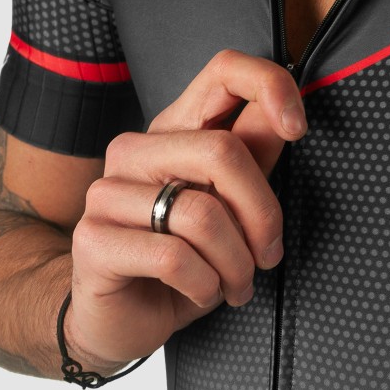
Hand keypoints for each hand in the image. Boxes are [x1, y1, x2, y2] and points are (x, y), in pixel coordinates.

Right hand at [66, 50, 306, 367]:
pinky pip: (173, 257)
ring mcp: (107, 191)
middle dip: (261, 215)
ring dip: (235, 264)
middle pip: (223, 152)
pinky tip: (201, 292)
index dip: (270, 85)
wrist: (122, 319)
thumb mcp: (230, 205)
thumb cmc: (182, 260)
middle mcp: (136, 149)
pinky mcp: (92, 238)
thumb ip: (254, 157)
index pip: (223, 70)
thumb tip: (287, 116)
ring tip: (235, 284)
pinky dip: (204, 285)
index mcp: (176, 130)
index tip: (297, 127)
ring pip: (203, 214)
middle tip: (267, 254)